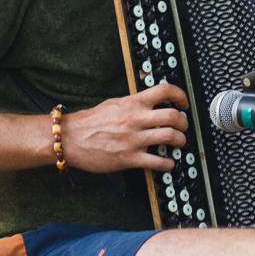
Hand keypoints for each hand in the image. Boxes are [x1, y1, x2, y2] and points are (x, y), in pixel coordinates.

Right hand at [59, 83, 190, 173]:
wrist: (71, 138)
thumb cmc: (89, 122)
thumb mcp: (114, 104)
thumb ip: (133, 104)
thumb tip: (148, 103)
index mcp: (132, 103)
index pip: (164, 91)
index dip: (180, 95)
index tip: (183, 102)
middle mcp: (136, 119)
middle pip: (173, 115)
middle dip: (183, 122)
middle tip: (183, 126)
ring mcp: (134, 139)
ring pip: (170, 137)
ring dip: (180, 141)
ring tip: (178, 143)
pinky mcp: (130, 158)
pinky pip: (158, 162)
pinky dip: (168, 164)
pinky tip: (168, 163)